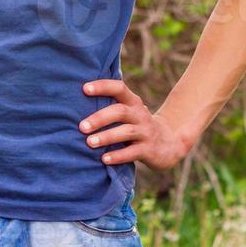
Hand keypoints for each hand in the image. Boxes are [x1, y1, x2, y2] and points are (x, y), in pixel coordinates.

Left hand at [78, 78, 193, 170]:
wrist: (168, 144)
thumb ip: (111, 105)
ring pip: (126, 132)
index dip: (103, 86)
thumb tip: (77, 99)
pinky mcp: (149, 150)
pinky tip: (104, 159)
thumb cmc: (137, 126)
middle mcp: (140, 114)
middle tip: (81, 126)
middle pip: (120, 111)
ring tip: (89, 142)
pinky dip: (118, 156)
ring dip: (107, 136)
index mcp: (133, 102)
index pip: (119, 88)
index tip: (84, 89)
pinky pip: (133, 152)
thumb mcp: (129, 113)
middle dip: (100, 118)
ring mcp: (146, 132)